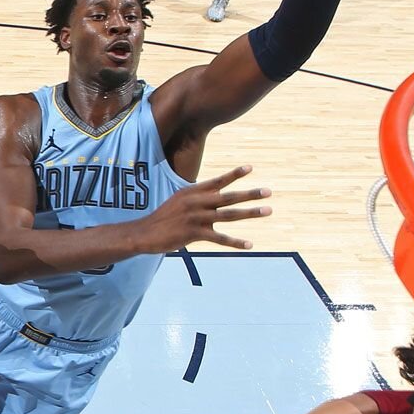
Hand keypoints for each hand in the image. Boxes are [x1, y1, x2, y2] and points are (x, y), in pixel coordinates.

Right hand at [141, 165, 270, 251]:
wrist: (145, 233)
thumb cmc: (164, 218)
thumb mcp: (180, 201)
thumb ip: (199, 199)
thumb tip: (217, 199)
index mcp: (193, 192)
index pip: (217, 181)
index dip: (234, 174)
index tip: (250, 168)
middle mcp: (196, 202)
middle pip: (228, 197)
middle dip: (250, 194)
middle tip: (268, 191)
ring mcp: (196, 218)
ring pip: (228, 215)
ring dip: (250, 213)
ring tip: (267, 210)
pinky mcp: (194, 234)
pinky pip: (219, 238)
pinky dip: (235, 242)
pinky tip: (249, 244)